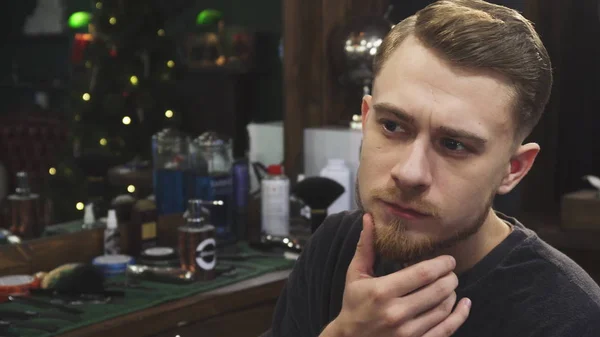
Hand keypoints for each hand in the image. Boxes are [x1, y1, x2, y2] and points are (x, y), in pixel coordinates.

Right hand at [321, 213, 470, 336]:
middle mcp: (396, 313)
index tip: (448, 260)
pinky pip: (446, 330)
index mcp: (382, 291)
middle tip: (451, 271)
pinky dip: (460, 316)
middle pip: (438, 290)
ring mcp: (407, 332)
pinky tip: (464, 305)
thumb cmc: (353, 304)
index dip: (442, 264)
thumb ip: (366, 247)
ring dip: (452, 294)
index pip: (423, 273)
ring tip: (450, 285)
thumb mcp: (355, 274)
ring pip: (444, 309)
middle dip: (451, 277)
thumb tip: (369, 218)